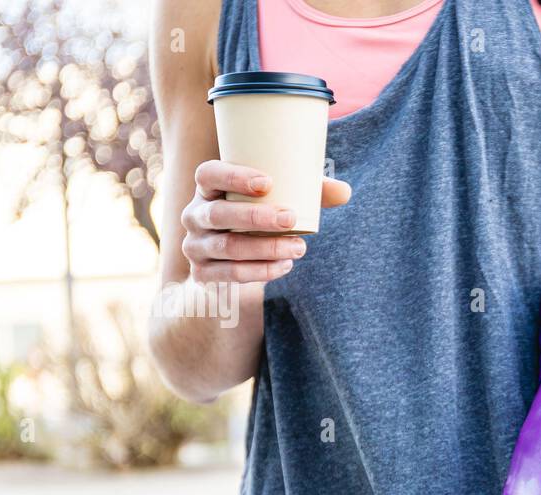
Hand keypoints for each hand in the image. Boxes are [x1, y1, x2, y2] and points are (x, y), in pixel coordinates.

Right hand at [180, 160, 350, 282]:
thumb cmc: (261, 216)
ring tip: (300, 247)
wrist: (234, 257)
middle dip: (256, 218)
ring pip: (228, 248)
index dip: (232, 176)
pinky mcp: (203, 273)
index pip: (208, 174)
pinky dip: (261, 271)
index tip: (267, 183)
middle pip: (218, 214)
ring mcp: (196, 246)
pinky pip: (231, 274)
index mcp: (208, 189)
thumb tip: (345, 191)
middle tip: (291, 218)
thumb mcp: (280, 200)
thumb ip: (309, 192)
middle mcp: (195, 215)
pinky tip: (285, 265)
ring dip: (266, 248)